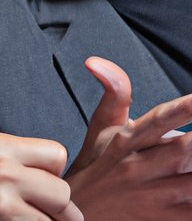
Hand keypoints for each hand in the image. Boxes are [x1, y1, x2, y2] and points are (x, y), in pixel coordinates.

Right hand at [0, 134, 82, 219]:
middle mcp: (4, 171)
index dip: (55, 172)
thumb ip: (23, 159)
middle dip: (59, 207)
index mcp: (2, 146)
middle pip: (63, 192)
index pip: (57, 154)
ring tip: (26, 218)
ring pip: (56, 220)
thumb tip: (61, 178)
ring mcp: (3, 204)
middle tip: (47, 212)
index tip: (45, 183)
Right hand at [66, 57, 191, 219]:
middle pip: (183, 152)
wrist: (83, 208)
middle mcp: (136, 167)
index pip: (157, 120)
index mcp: (124, 140)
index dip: (183, 110)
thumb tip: (93, 60)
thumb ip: (114, 90)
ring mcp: (150, 196)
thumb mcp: (102, 123)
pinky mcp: (161, 219)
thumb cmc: (98, 159)